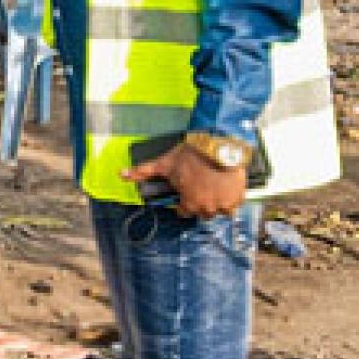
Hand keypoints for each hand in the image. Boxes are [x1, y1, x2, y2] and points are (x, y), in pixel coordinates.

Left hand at [122, 142, 247, 217]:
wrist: (219, 145)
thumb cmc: (190, 155)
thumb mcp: (164, 163)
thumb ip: (143, 172)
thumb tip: (120, 175)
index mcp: (189, 203)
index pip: (184, 212)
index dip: (183, 201)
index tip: (186, 191)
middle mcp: (207, 208)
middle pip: (201, 212)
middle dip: (199, 202)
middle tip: (199, 186)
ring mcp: (224, 205)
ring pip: (218, 211)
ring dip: (215, 202)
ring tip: (212, 186)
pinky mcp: (238, 199)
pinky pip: (233, 206)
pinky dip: (230, 199)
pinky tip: (224, 186)